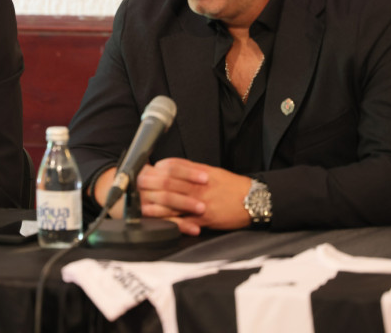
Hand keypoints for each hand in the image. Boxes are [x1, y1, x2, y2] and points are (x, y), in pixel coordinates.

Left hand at [136, 158, 252, 234]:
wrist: (254, 200)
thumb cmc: (232, 186)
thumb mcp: (211, 171)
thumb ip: (190, 168)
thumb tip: (170, 166)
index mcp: (198, 174)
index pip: (172, 168)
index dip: (156, 170)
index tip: (146, 171)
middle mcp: (197, 187)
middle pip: (168, 184)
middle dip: (150, 186)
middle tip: (136, 186)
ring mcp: (200, 204)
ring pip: (172, 203)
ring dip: (155, 205)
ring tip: (142, 207)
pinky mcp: (204, 220)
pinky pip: (184, 222)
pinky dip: (172, 223)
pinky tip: (161, 223)